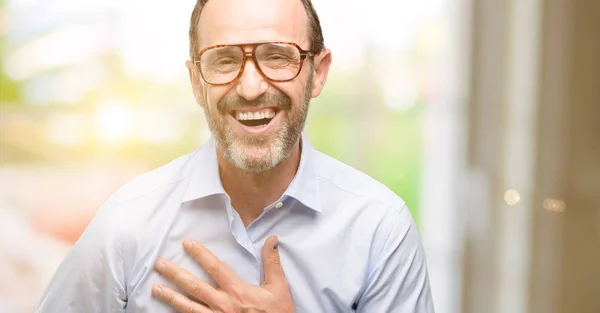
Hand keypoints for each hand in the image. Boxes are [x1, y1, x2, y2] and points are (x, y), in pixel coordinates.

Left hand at [152, 236, 293, 312]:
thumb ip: (272, 263)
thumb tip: (272, 239)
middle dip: (175, 274)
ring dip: (170, 297)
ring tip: (155, 288)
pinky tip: (169, 311)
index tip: (186, 243)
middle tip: (159, 264)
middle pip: (194, 286)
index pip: (214, 267)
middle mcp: (222, 304)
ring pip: (188, 307)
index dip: (200, 254)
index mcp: (237, 290)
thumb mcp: (278, 287)